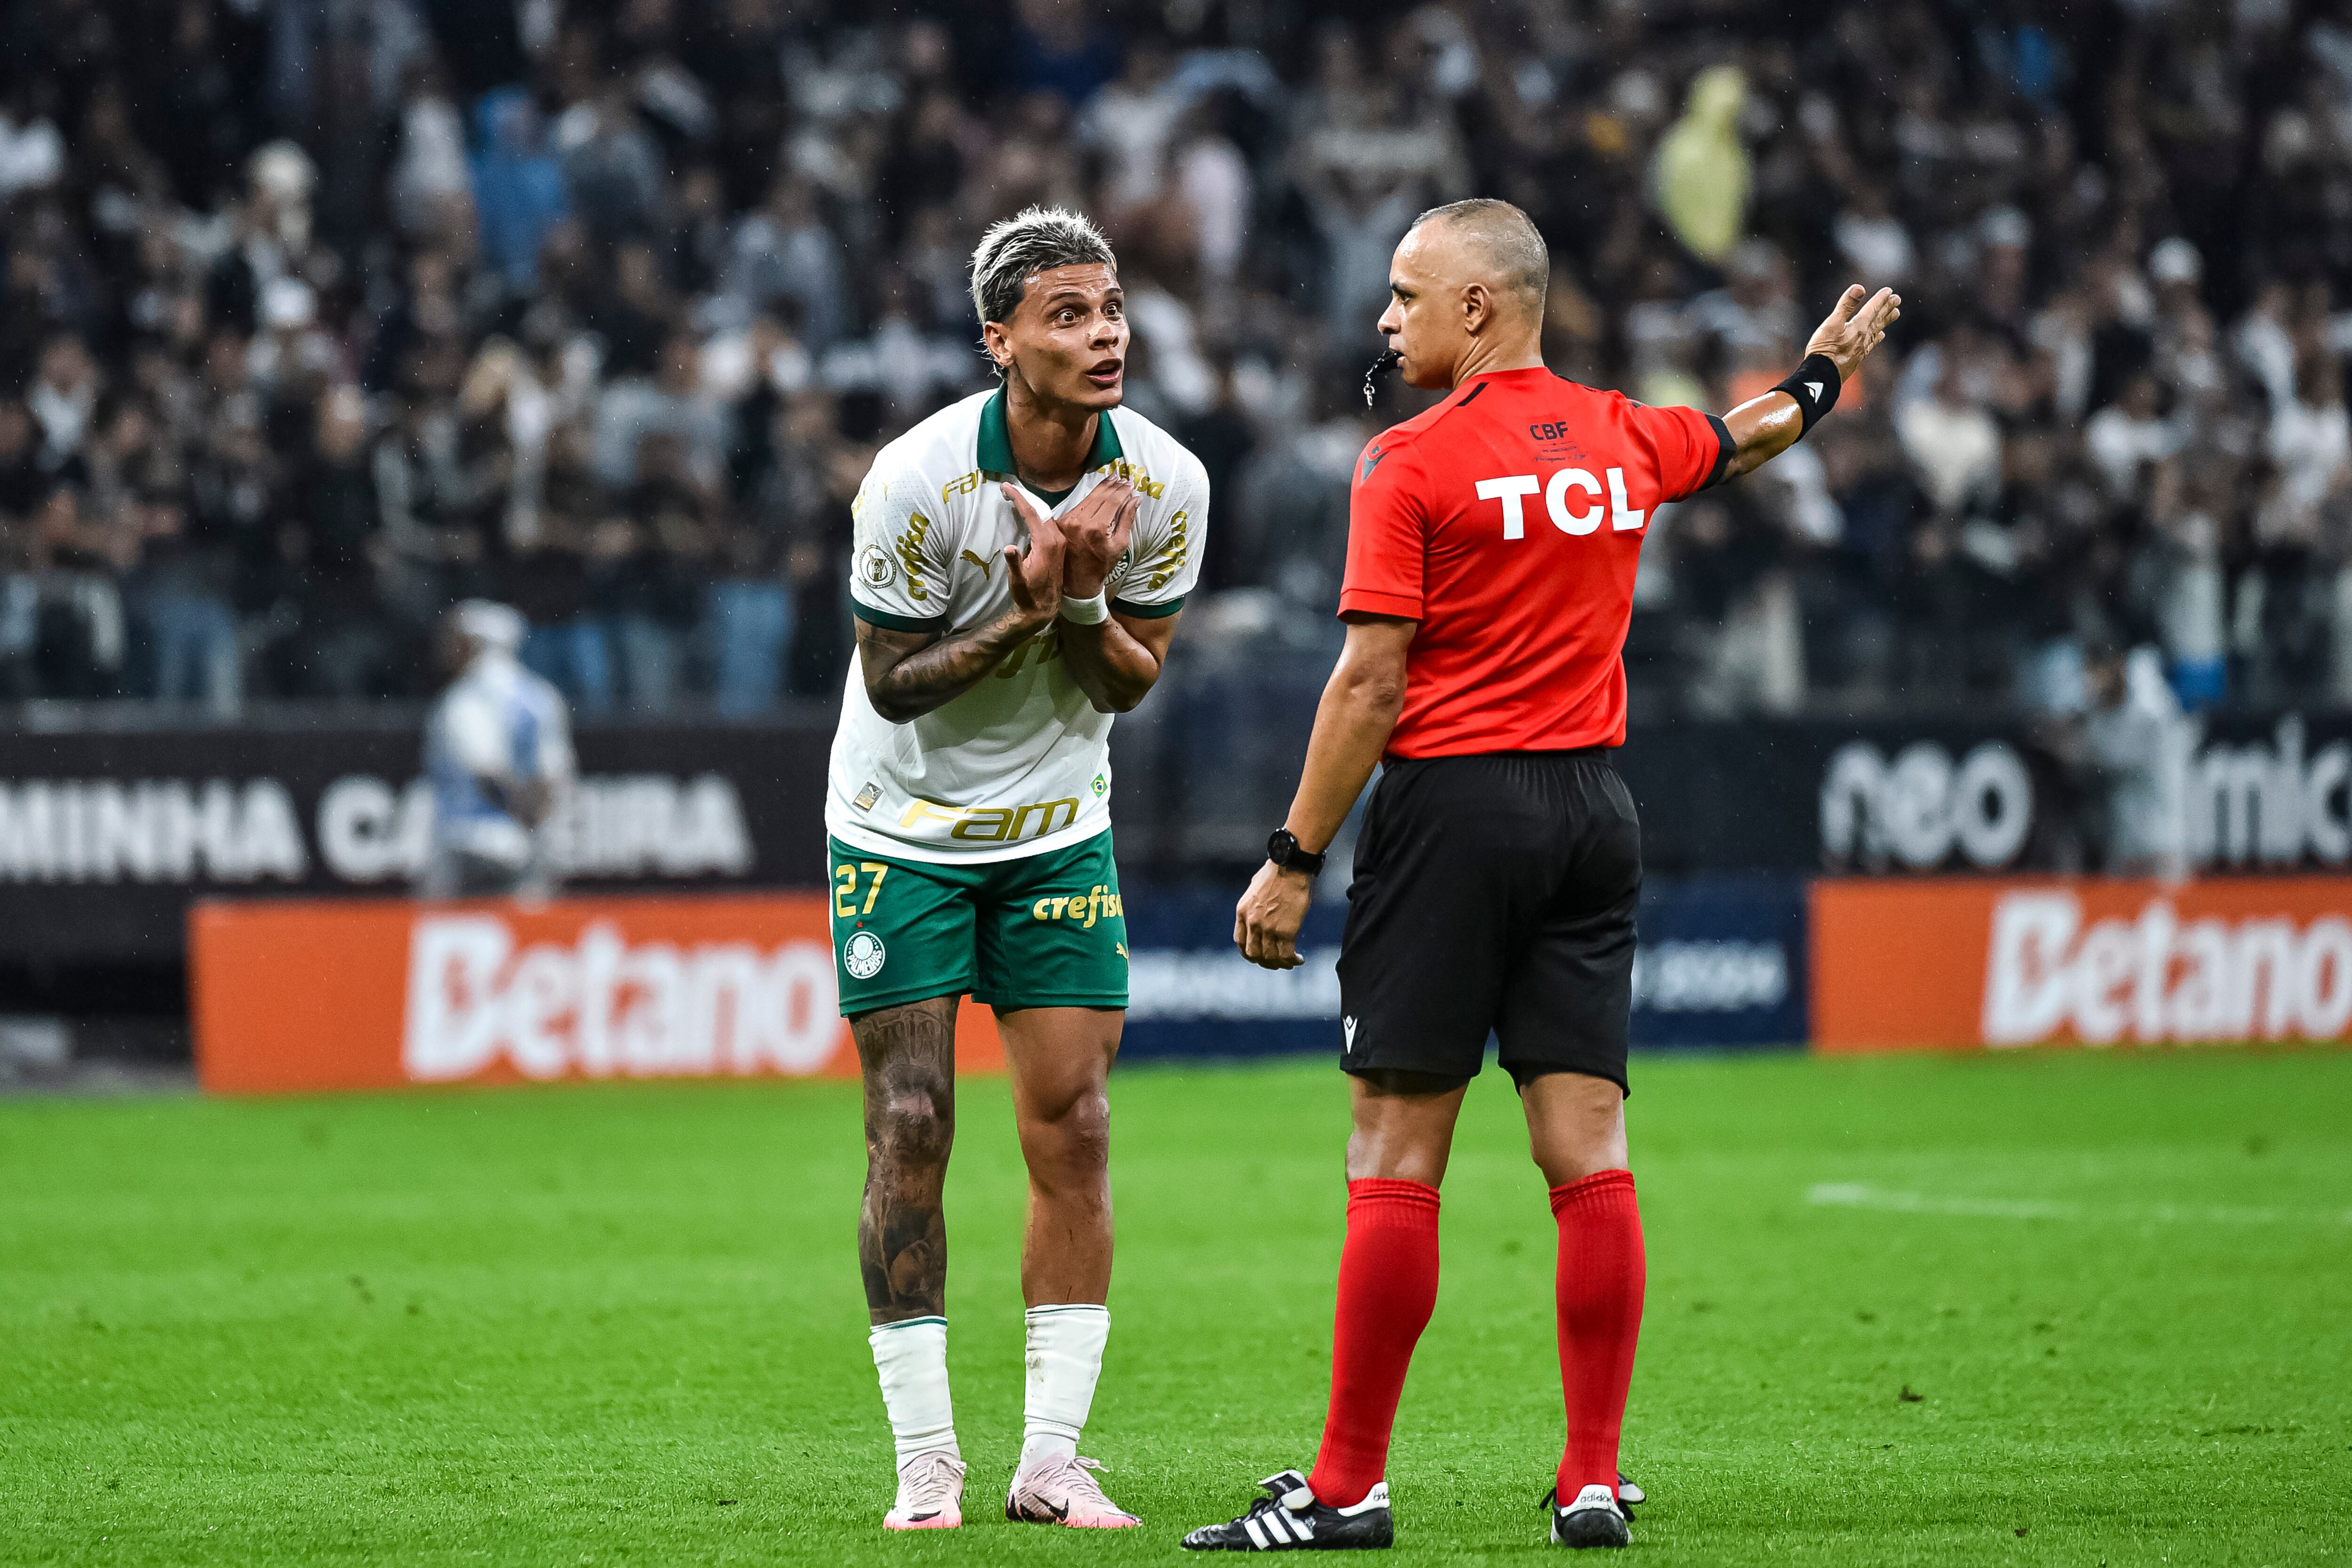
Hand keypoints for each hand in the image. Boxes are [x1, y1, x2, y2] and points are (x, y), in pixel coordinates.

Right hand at [1000, 482, 1064, 625]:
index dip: (1018, 497)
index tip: (1006, 486)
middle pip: (1040, 510)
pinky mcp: (1058, 546)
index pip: (1031, 513)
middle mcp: (1056, 539)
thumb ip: (1014, 563)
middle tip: (1009, 487)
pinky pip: (1048, 524)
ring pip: (1045, 515)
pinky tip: (1028, 512)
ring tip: (1016, 495)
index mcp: (1046, 544)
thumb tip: (1008, 548)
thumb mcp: (1018, 580)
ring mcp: (1059, 542)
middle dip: (1024, 497)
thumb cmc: (1028, 595)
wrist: (1044, 608)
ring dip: (1031, 505)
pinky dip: (1037, 515)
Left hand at [1056, 476, 1138, 598]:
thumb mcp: (1120, 545)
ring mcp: (1069, 521)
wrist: (1078, 581)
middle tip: (1123, 478)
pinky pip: (1079, 505)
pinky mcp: (1062, 521)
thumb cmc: (1102, 565)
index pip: (1113, 501)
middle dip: (1113, 486)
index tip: (1131, 484)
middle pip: (1100, 496)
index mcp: (1097, 529)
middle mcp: (1080, 521)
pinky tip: (1099, 491)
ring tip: (1113, 480)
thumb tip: (1135, 499)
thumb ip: (1127, 519)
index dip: (1123, 491)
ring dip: (1102, 488)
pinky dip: (1091, 497)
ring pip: (1089, 498)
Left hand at [1235, 860, 1312, 969]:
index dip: (1249, 953)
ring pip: (1270, 957)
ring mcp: (1268, 928)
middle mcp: (1252, 923)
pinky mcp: (1286, 931)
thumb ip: (1252, 904)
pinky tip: (1299, 959)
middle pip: (1253, 954)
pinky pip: (1286, 954)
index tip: (1258, 956)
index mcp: (1242, 912)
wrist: (1290, 867)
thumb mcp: (1254, 888)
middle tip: (1275, 962)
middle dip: (1264, 962)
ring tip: (1290, 962)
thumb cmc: (1276, 873)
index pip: (1240, 942)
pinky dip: (1292, 960)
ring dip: (1281, 964)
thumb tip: (1257, 909)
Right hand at [1805, 285, 1902, 382]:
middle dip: (1887, 308)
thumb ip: (1845, 305)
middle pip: (1878, 319)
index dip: (1880, 299)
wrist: (1822, 375)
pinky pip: (1872, 343)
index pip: (1872, 309)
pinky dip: (1877, 337)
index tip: (1889, 291)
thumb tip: (1859, 287)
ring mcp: (1862, 348)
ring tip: (1895, 313)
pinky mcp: (1857, 357)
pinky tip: (1880, 336)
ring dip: (1886, 321)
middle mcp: (1864, 336)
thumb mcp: (1832, 323)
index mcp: (1858, 327)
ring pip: (1877, 330)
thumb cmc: (1824, 349)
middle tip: (1897, 299)